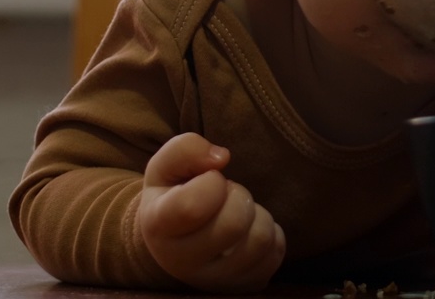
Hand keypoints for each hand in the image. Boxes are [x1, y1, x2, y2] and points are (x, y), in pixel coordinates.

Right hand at [139, 132, 285, 292]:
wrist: (174, 242)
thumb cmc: (173, 196)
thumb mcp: (165, 167)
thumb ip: (185, 149)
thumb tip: (222, 158)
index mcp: (159, 226)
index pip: (193, 205)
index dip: (212, 181)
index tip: (210, 179)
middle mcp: (182, 263)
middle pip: (234, 222)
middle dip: (238, 195)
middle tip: (226, 195)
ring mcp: (215, 281)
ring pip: (260, 239)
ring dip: (256, 214)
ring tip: (237, 212)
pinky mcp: (244, 285)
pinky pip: (275, 252)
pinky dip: (270, 233)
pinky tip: (247, 232)